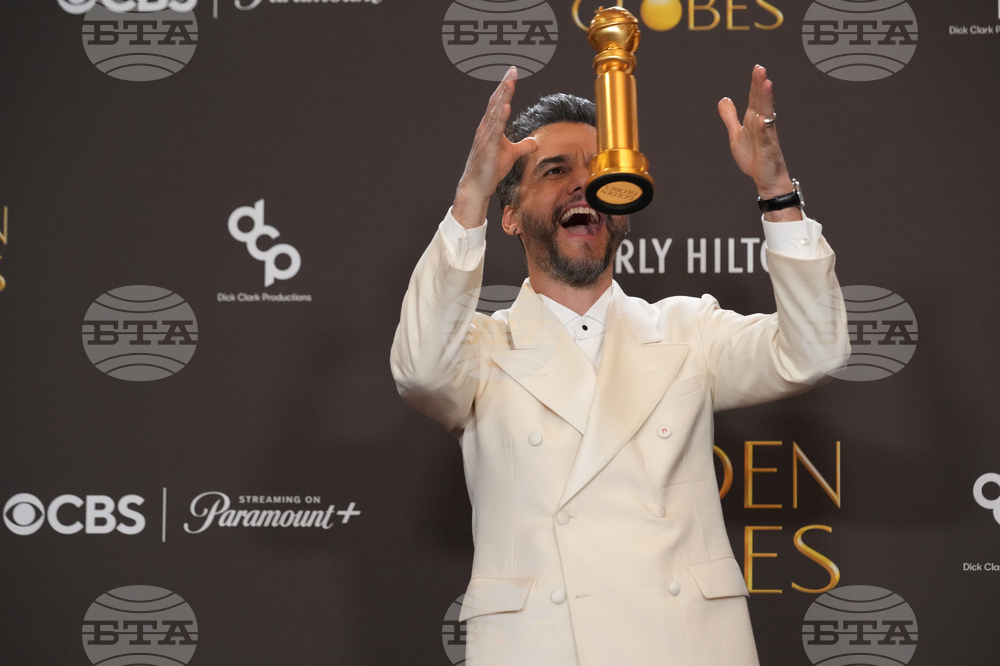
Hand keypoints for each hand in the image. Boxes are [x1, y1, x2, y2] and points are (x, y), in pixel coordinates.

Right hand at [452, 67, 538, 228]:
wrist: (476, 187)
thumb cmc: (490, 170)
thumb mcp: (512, 155)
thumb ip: (523, 146)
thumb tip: (535, 142)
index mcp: (491, 128)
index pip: (499, 103)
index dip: (506, 88)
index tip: (513, 73)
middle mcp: (485, 128)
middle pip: (496, 102)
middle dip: (505, 85)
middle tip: (512, 69)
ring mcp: (485, 137)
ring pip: (495, 112)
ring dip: (503, 96)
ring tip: (510, 81)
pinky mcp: (487, 148)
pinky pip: (495, 130)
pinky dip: (500, 117)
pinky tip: (506, 106)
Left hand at [718, 65, 793, 200]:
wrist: (766, 178)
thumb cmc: (754, 156)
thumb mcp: (736, 134)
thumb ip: (730, 117)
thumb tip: (724, 99)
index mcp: (754, 120)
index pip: (755, 98)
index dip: (755, 83)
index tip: (757, 68)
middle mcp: (762, 124)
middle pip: (761, 101)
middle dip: (760, 85)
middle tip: (760, 69)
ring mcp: (766, 136)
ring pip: (766, 114)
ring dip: (766, 100)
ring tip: (766, 84)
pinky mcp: (767, 149)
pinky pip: (765, 137)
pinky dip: (764, 128)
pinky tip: (762, 119)